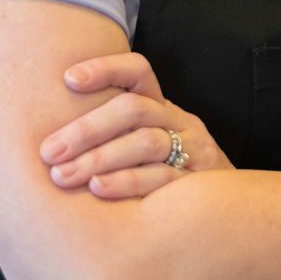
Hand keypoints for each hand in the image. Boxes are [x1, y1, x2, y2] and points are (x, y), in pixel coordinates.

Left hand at [38, 52, 230, 198]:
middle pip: (133, 109)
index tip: (68, 79)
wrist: (232, 210)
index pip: (138, 71)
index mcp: (162, 107)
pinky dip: (126, 182)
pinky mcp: (197, 184)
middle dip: (86, 129)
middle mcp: (178, 122)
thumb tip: (53, 133)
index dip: (106, 69)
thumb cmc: (170, 175)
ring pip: (145, 142)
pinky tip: (97, 190)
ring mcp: (192, 152)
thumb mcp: (149, 143)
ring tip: (63, 174)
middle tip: (48, 151)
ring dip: (99, 158)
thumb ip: (115, 132)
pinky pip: (162, 179)